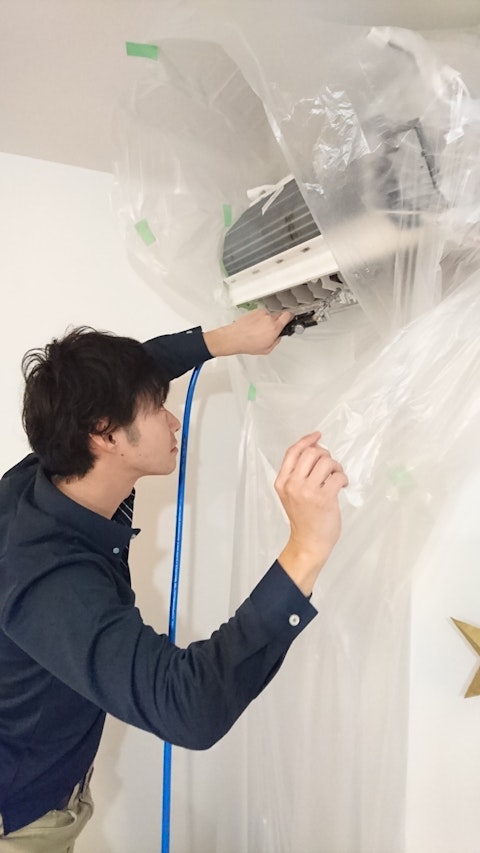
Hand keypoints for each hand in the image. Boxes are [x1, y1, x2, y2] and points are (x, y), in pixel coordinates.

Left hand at [203, 309, 292, 356]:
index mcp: (275, 327)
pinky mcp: (254, 312)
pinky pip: (261, 315)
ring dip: (267, 321)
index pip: (288, 316)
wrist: (234, 337)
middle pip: (279, 316)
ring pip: (269, 315)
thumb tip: (278, 337)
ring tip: (259, 330)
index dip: (291, 317)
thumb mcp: (267, 349)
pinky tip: (254, 327)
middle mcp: (269, 318)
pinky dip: (259, 319)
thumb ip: (276, 341)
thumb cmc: (248, 344)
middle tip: (272, 330)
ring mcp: (261, 314)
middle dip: (278, 322)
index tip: (291, 318)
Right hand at [275, 432, 347, 594]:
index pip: (293, 452)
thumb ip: (298, 473)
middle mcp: (293, 484)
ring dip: (336, 466)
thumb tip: (315, 449)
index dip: (307, 440)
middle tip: (330, 466)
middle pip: (311, 452)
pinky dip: (343, 478)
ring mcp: (308, 491)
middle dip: (325, 455)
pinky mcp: (324, 498)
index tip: (317, 435)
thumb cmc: (303, 519)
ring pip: (326, 461)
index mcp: (282, 482)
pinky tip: (342, 486)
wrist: (309, 542)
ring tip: (336, 477)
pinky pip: (338, 476)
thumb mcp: (291, 494)